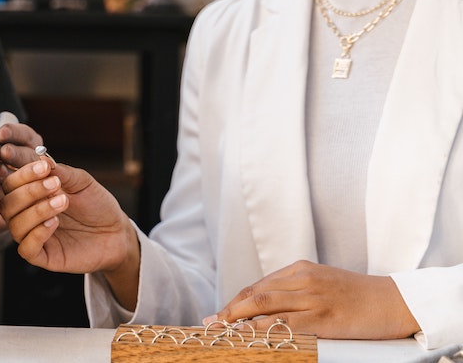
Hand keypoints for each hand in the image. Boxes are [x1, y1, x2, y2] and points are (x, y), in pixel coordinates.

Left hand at [0, 123, 43, 234]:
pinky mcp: (34, 205)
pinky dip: (24, 196)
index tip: (1, 133)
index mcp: (22, 146)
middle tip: (4, 152)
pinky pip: (36, 200)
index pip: (25, 135)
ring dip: (21, 173)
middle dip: (17, 153)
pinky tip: (8, 194)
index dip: (15, 133)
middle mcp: (33, 164)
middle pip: (32, 156)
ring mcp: (37, 184)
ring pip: (36, 177)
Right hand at [0, 158, 139, 307]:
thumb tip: (42, 158)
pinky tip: (54, 223)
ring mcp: (34, 235)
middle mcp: (28, 214)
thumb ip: (61, 172)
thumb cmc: (96, 205)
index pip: (11, 184)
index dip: (23, 174)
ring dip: (36, 211)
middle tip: (55, 185)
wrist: (116, 231)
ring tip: (62, 202)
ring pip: (15, 225)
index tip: (44, 167)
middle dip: (29, 192)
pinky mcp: (44, 256)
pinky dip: (37, 234)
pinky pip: (26, 249)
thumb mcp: (82, 182)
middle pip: (7, 204)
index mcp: (32, 194)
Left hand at [204, 260, 420, 339]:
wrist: (396, 301)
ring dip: (237, 320)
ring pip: (264, 307)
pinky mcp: (324, 318)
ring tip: (220, 332)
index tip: (218, 315)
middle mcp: (302, 279)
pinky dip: (263, 330)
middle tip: (209, 324)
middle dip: (228, 311)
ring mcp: (312, 298)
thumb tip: (264, 308)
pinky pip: (286, 325)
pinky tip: (249, 337)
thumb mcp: (322, 283)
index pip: (257, 286)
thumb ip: (295, 290)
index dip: (234, 302)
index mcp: (300, 269)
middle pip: (254, 294)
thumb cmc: (357, 296)